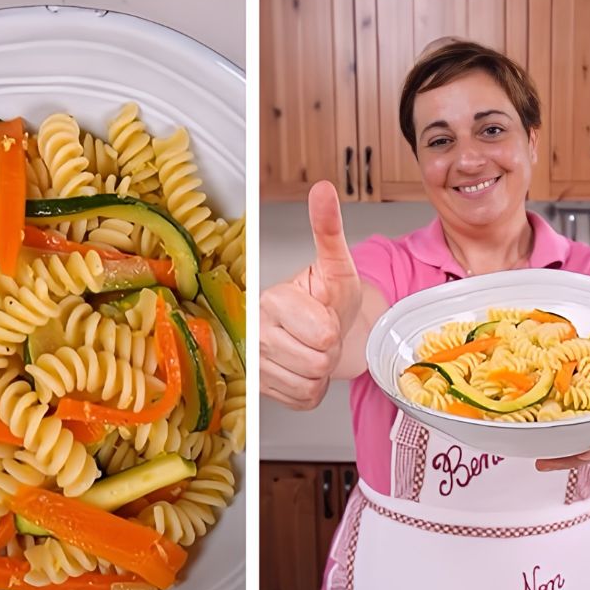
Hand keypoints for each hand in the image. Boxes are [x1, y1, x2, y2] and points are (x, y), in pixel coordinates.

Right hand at [260, 181, 362, 408]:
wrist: (320, 331)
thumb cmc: (328, 300)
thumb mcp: (336, 267)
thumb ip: (329, 229)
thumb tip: (323, 189)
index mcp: (270, 300)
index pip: (322, 334)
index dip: (334, 329)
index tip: (324, 316)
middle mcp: (253, 331)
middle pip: (316, 362)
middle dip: (329, 352)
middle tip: (321, 335)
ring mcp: (252, 363)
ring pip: (308, 384)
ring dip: (321, 373)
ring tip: (312, 350)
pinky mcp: (258, 390)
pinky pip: (301, 400)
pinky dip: (311, 390)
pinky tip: (303, 370)